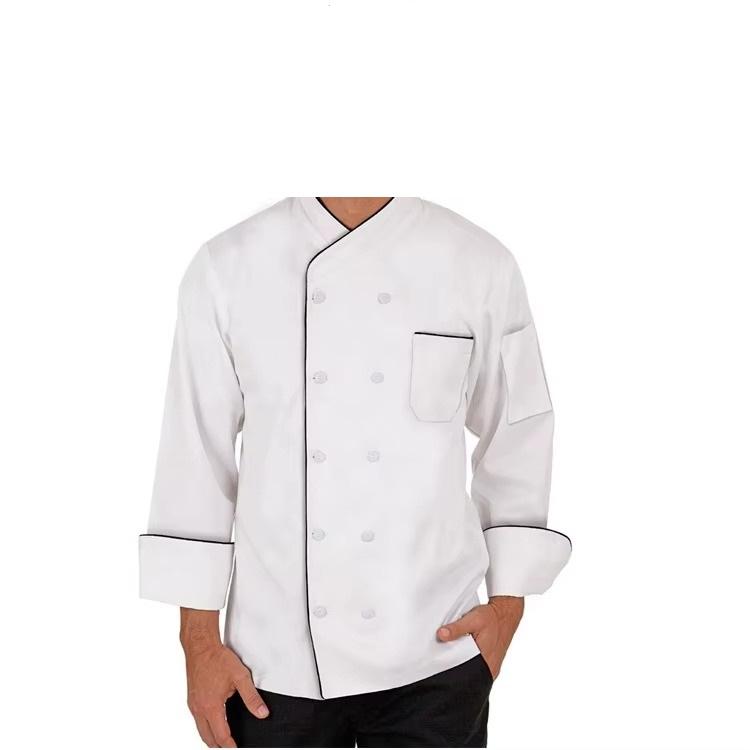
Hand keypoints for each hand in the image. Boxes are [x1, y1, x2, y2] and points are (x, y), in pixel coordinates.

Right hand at [181, 608, 268, 747]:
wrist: (200, 646)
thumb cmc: (218, 658)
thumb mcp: (240, 676)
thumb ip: (252, 697)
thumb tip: (262, 713)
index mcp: (211, 706)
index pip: (221, 736)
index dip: (230, 746)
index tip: (237, 749)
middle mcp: (199, 708)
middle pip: (208, 738)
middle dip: (220, 745)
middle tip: (232, 745)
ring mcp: (193, 704)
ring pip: (201, 730)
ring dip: (212, 736)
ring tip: (224, 738)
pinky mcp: (191, 699)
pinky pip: (197, 720)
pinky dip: (206, 726)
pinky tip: (215, 720)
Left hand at [437, 596, 523, 678]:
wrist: (506, 614)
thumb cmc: (492, 617)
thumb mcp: (473, 619)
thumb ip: (456, 628)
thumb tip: (440, 635)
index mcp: (485, 661)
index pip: (463, 673)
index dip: (450, 668)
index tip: (438, 660)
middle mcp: (489, 669)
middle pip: (466, 673)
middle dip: (455, 666)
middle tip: (444, 655)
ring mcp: (491, 668)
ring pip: (471, 670)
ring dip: (461, 662)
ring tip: (453, 651)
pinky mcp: (490, 663)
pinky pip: (476, 666)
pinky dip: (468, 660)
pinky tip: (463, 650)